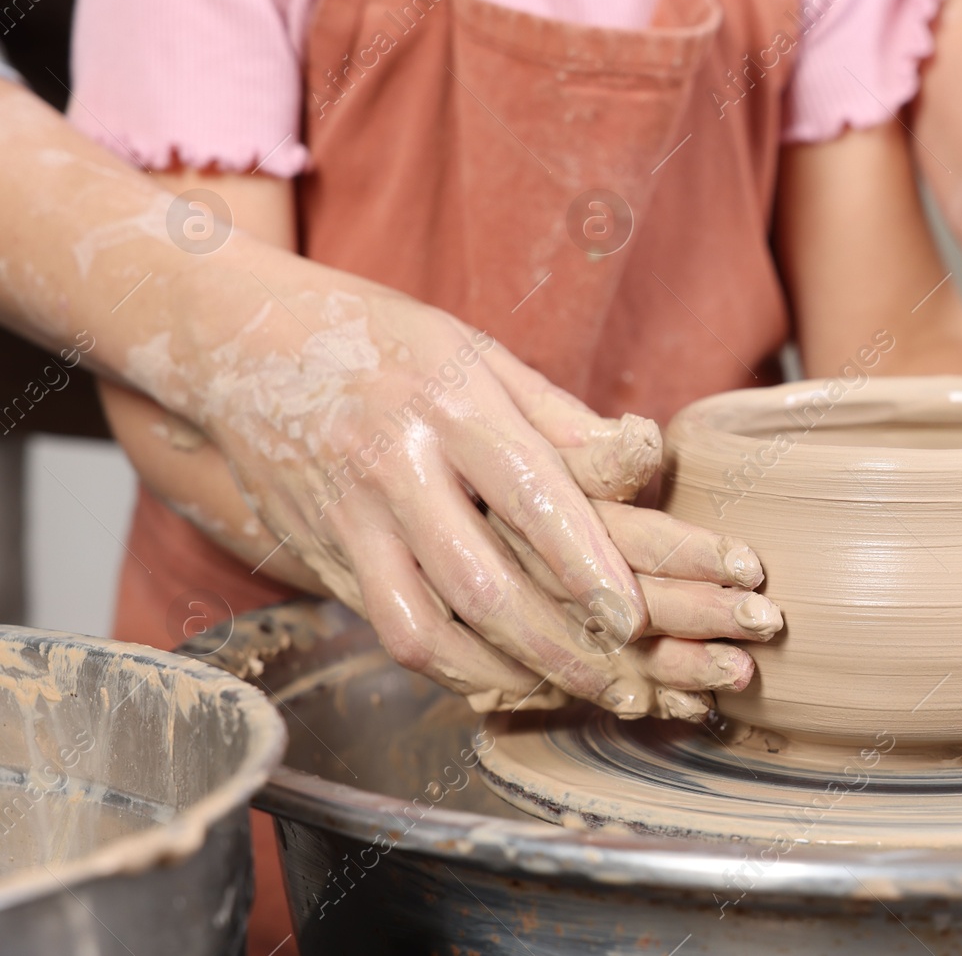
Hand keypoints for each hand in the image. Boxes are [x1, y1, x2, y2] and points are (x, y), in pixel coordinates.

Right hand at [141, 259, 778, 717]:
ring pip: (425, 627)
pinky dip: (447, 666)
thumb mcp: (478, 353)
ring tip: (565, 694)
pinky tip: (497, 677)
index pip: (532, 498)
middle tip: (621, 685)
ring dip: (503, 675)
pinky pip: (388, 628)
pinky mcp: (320, 555)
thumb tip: (642, 464)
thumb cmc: (384, 343)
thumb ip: (557, 417)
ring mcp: (348, 518)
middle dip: (558, 649)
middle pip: (481, 584)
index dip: (587, 566)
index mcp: (447, 405)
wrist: (243, 342)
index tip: (635, 618)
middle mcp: (393, 466)